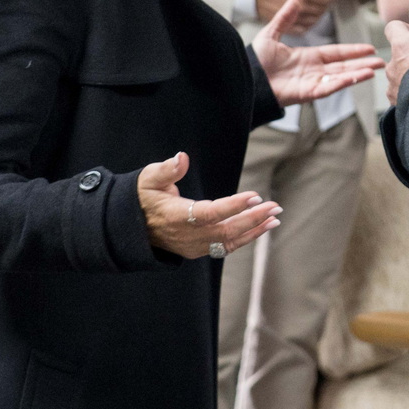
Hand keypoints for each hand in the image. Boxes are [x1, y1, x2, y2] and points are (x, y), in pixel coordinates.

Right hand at [137, 152, 280, 257]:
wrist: (132, 227)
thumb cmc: (142, 197)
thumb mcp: (148, 179)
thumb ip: (166, 170)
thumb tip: (182, 157)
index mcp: (175, 217)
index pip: (210, 213)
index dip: (233, 207)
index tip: (254, 196)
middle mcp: (187, 236)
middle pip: (226, 230)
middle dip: (253, 219)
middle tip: (274, 206)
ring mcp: (194, 246)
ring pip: (229, 241)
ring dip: (254, 230)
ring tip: (275, 217)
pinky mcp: (199, 250)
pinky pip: (226, 246)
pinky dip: (246, 238)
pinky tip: (263, 227)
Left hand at [254, 0, 384, 105]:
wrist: (247, 79)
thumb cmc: (256, 61)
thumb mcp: (271, 35)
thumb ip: (284, 18)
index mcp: (308, 57)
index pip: (336, 52)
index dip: (353, 50)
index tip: (369, 48)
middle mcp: (314, 70)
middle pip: (344, 65)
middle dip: (363, 63)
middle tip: (382, 62)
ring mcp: (313, 82)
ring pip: (341, 76)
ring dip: (359, 73)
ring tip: (376, 69)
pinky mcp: (309, 93)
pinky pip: (331, 87)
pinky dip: (345, 82)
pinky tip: (359, 77)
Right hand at [256, 0, 331, 32]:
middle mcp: (300, 7)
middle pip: (322, 10)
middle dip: (325, 4)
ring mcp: (293, 19)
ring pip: (315, 20)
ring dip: (318, 14)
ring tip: (315, 7)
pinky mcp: (286, 26)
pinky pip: (304, 29)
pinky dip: (308, 24)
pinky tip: (307, 17)